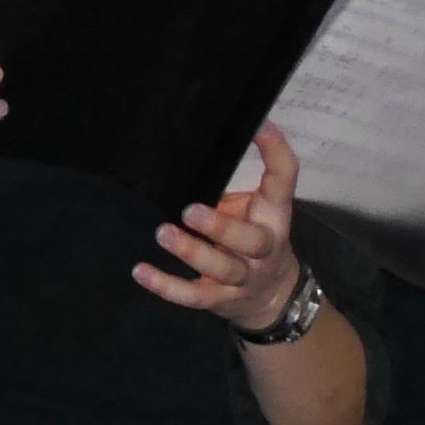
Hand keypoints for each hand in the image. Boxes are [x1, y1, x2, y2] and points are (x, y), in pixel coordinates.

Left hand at [136, 121, 309, 324]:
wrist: (271, 296)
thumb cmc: (251, 237)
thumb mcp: (253, 208)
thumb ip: (228, 185)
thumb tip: (182, 145)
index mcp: (274, 216)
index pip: (284, 181)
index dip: (276, 152)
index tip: (259, 126)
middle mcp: (264, 249)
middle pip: (252, 242)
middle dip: (221, 228)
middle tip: (189, 210)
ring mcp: (243, 278)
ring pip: (222, 270)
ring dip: (191, 252)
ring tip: (163, 233)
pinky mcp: (219, 299)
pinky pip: (193, 296)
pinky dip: (166, 286)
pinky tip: (141, 271)